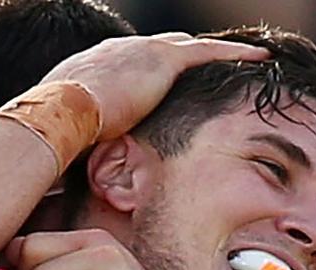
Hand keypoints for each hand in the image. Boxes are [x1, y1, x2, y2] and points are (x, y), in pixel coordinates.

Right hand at [42, 32, 269, 139]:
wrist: (58, 116)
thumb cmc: (58, 136)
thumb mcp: (70, 138)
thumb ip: (83, 145)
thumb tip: (78, 177)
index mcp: (96, 67)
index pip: (132, 66)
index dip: (151, 73)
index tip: (164, 83)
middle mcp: (119, 51)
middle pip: (161, 49)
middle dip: (183, 56)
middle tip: (206, 66)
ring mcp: (139, 52)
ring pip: (187, 46)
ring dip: (211, 53)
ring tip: (238, 59)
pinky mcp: (160, 59)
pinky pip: (207, 52)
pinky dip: (232, 52)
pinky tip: (257, 56)